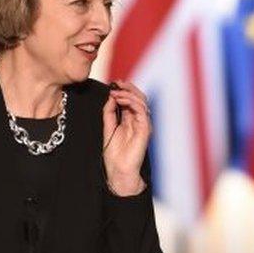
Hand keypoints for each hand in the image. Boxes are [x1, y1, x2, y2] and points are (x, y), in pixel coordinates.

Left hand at [102, 80, 148, 195]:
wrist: (118, 170)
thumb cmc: (114, 153)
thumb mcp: (108, 127)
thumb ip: (109, 112)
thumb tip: (111, 96)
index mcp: (131, 120)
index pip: (131, 100)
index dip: (124, 90)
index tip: (113, 83)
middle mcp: (139, 120)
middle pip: (139, 98)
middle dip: (128, 88)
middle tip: (117, 83)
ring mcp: (143, 124)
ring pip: (142, 102)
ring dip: (128, 94)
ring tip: (116, 92)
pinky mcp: (145, 129)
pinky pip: (142, 110)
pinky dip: (132, 102)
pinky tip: (121, 100)